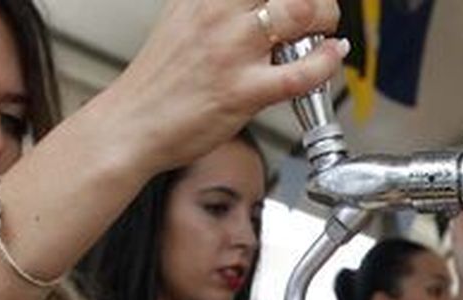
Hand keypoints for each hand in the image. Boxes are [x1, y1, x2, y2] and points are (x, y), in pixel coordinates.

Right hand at [119, 0, 344, 170]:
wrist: (132, 125)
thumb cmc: (159, 82)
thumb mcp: (182, 18)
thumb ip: (216, 5)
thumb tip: (254, 3)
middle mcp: (217, 14)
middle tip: (319, 9)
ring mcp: (232, 51)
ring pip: (300, 13)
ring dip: (325, 17)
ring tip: (325, 30)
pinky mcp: (242, 91)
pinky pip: (300, 73)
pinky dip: (327, 62)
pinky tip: (330, 56)